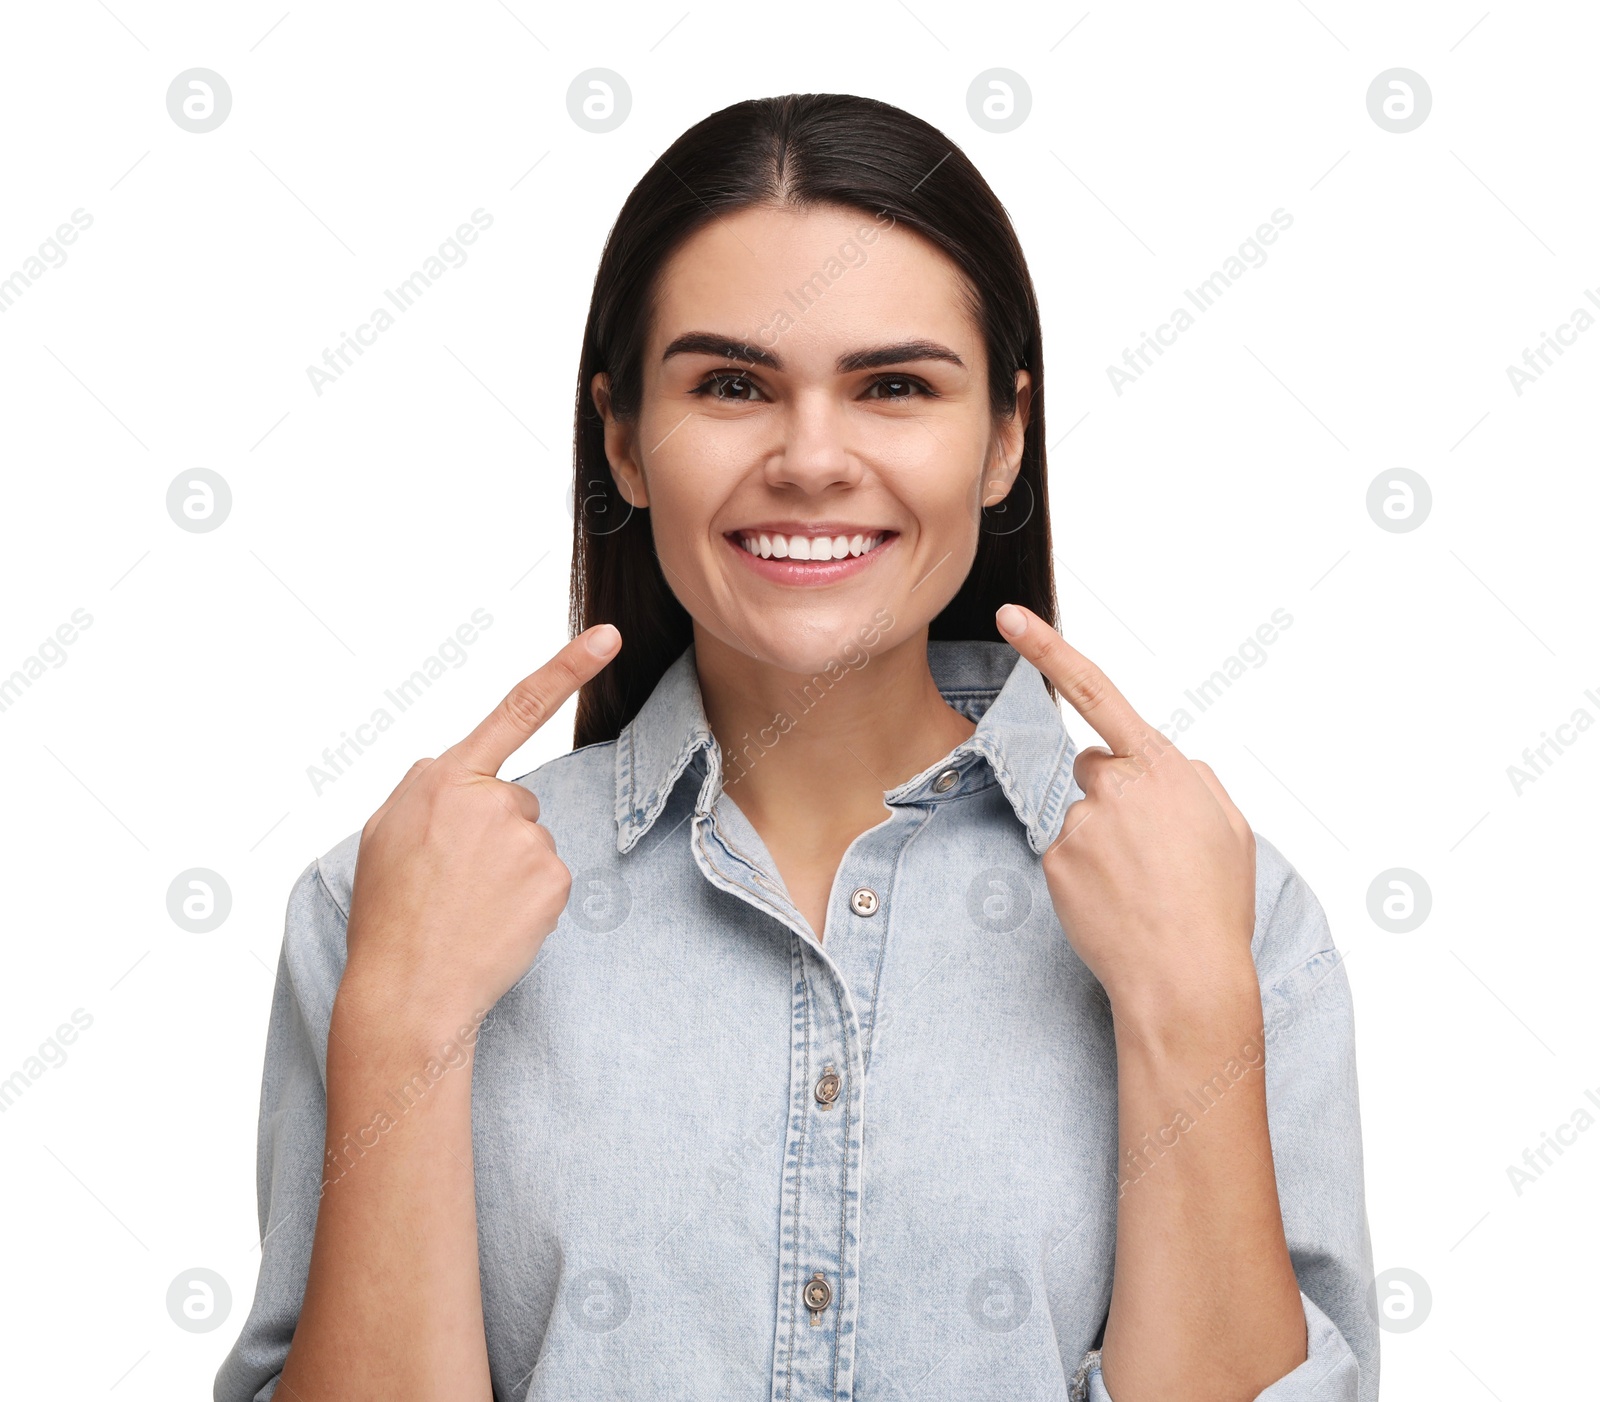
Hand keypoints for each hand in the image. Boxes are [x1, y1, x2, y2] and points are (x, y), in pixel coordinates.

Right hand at [339, 623, 621, 1031]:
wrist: (408, 991)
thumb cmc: (390, 914)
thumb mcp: (385, 832)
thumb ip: (428, 790)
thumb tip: (465, 777)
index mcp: (443, 779)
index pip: (514, 710)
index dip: (566, 668)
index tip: (609, 636)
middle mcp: (490, 798)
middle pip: (514, 802)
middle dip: (491, 837)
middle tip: (450, 882)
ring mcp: (526, 839)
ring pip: (531, 843)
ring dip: (507, 872)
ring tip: (465, 907)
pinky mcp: (552, 878)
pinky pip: (548, 879)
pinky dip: (527, 902)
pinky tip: (493, 923)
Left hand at [995, 603, 1256, 1025]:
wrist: (1185, 976)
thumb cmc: (1215, 906)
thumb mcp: (1230, 828)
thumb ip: (1193, 780)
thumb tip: (1166, 763)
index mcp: (1163, 767)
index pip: (1097, 693)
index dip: (1048, 650)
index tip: (1010, 618)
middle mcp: (1116, 785)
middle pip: (1093, 769)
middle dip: (1112, 799)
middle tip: (1149, 853)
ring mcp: (1081, 823)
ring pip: (1081, 817)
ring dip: (1102, 845)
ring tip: (1140, 888)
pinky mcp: (1056, 859)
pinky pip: (1065, 855)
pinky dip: (1084, 877)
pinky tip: (1115, 903)